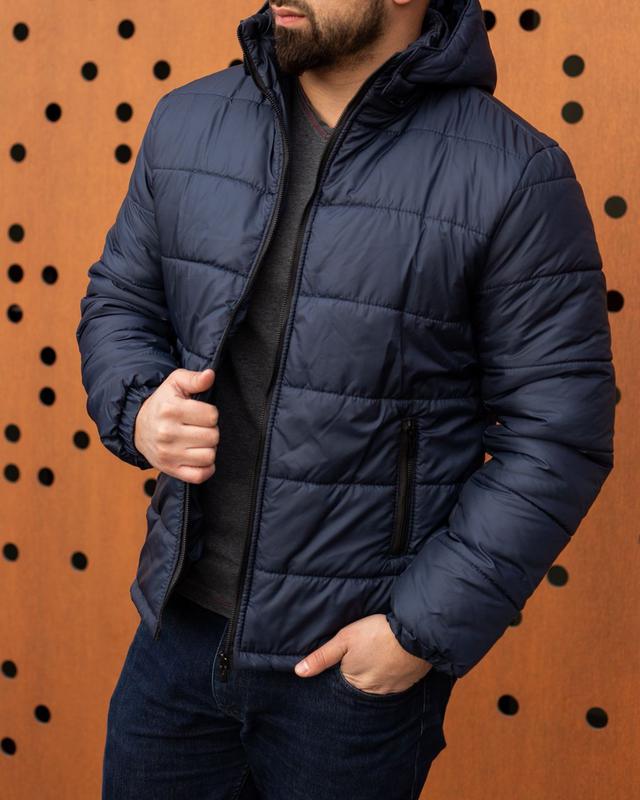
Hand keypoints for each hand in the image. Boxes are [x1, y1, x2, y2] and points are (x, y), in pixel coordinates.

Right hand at [133, 368, 219, 482]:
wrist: (138, 427)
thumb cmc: (162, 403)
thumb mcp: (174, 383)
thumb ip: (194, 378)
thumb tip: (210, 375)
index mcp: (171, 410)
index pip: (212, 415)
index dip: (210, 413)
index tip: (200, 413)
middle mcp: (167, 433)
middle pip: (213, 436)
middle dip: (210, 431)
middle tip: (199, 428)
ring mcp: (168, 454)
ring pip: (209, 455)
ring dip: (209, 448)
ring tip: (198, 441)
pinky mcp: (170, 470)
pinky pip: (200, 475)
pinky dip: (206, 468)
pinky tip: (199, 457)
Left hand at [293, 613, 431, 694]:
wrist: (415, 633)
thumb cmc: (377, 633)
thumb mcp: (344, 639)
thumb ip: (322, 657)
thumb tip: (299, 672)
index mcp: (354, 682)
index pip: (342, 681)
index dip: (342, 668)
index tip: (346, 657)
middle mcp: (372, 692)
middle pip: (360, 684)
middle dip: (360, 672)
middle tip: (364, 653)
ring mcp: (391, 689)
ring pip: (377, 684)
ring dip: (376, 674)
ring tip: (377, 655)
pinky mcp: (407, 683)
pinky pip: (394, 683)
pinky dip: (391, 674)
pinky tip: (391, 660)